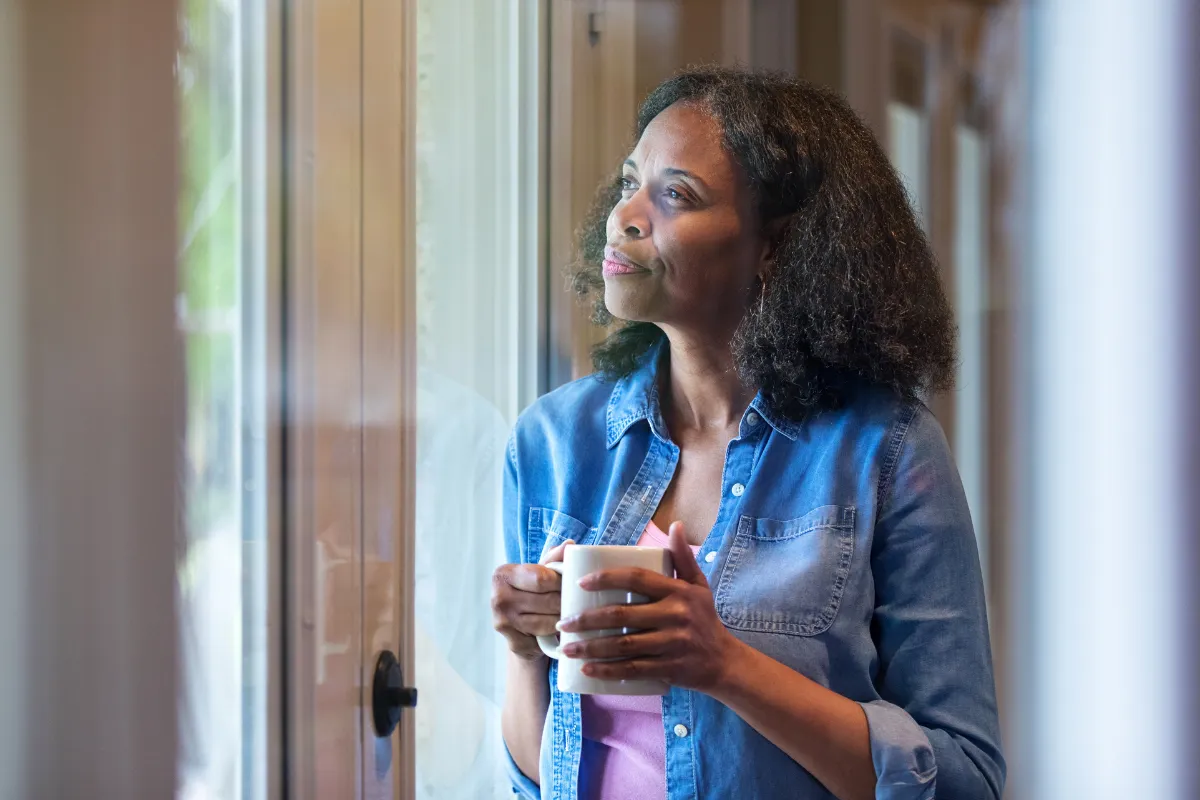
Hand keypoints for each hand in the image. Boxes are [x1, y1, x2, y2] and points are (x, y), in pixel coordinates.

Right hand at [491, 540, 571, 660]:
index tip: (572, 584)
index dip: (562, 583)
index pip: (542, 578)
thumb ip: (553, 558)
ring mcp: (503, 621)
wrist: (518, 629)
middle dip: (566, 602)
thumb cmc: (531, 594)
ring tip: (569, 615)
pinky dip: (554, 635)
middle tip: (576, 602)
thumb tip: (570, 544)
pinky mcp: (512, 642)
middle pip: (548, 601)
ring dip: (563, 619)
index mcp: (503, 574)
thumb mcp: (539, 573)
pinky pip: (544, 638)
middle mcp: (498, 597)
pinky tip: (558, 631)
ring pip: (548, 621)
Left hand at [556, 522, 740, 692]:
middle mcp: (675, 616)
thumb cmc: (704, 619)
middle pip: (622, 615)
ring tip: (567, 648)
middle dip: (586, 620)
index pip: (636, 578)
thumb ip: (684, 557)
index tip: (580, 584)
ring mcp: (672, 644)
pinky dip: (608, 671)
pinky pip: (633, 670)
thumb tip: (675, 525)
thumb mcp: (698, 586)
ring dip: (590, 648)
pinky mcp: (669, 669)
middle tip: (563, 623)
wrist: (725, 662)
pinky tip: (587, 670)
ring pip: (623, 645)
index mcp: (678, 591)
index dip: (606, 578)